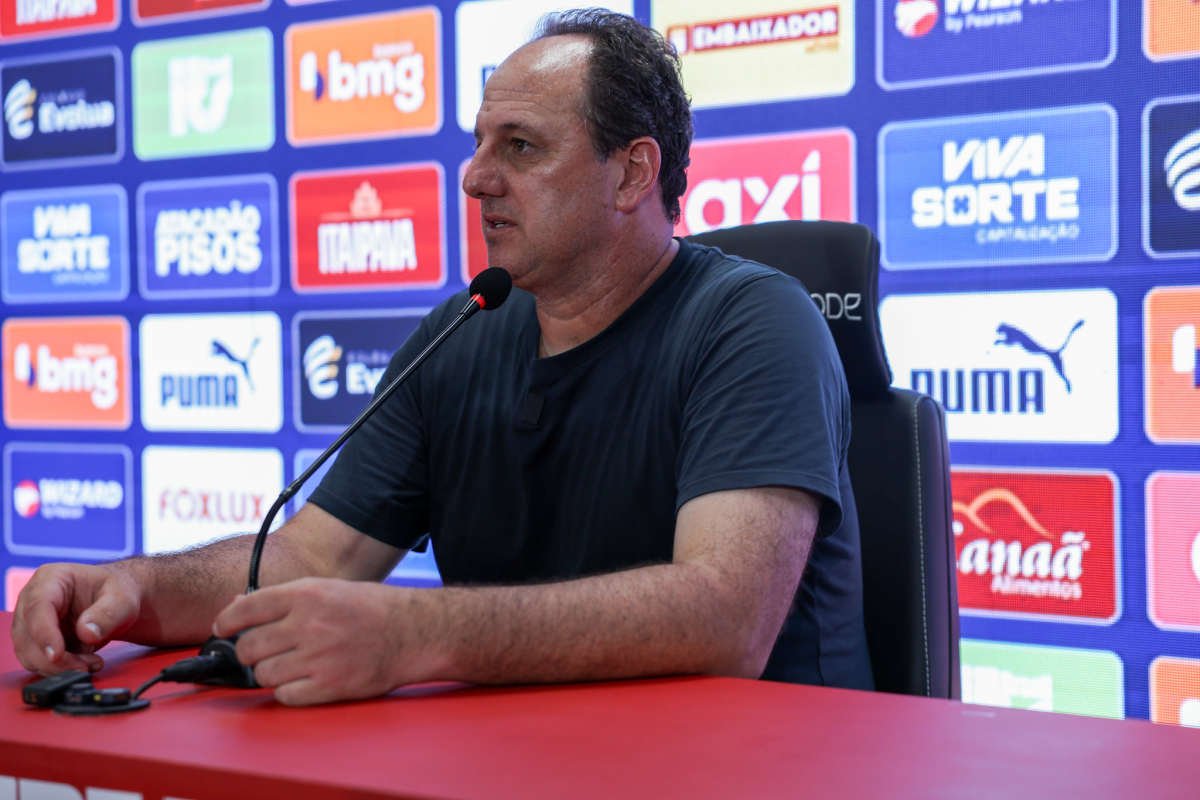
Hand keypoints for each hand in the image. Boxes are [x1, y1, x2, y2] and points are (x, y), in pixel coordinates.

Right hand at [11, 562, 142, 674]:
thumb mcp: (122, 598)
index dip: (44, 633)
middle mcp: (33, 600)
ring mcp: (31, 623)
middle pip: (27, 636)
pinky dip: (60, 670)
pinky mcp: (37, 642)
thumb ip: (107, 613)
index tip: (56, 655)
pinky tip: (85, 665)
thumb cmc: (117, 593)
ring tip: (92, 664)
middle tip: (85, 666)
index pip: (38, 607)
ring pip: (30, 654)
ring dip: (59, 667)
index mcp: (51, 579)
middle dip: (56, 658)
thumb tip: (87, 632)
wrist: (117, 604)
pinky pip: (39, 663)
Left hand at [212, 577, 437, 705]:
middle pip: (249, 648)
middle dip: (250, 652)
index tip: (224, 629)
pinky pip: (286, 696)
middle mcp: (309, 624)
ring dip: (271, 673)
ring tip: (290, 665)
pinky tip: (304, 680)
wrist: (414, 631)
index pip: (246, 610)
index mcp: (307, 595)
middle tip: (263, 652)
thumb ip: (283, 599)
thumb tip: (237, 608)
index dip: (227, 622)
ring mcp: (320, 657)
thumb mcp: (327, 589)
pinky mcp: (331, 685)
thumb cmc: (370, 608)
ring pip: (264, 675)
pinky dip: (288, 691)